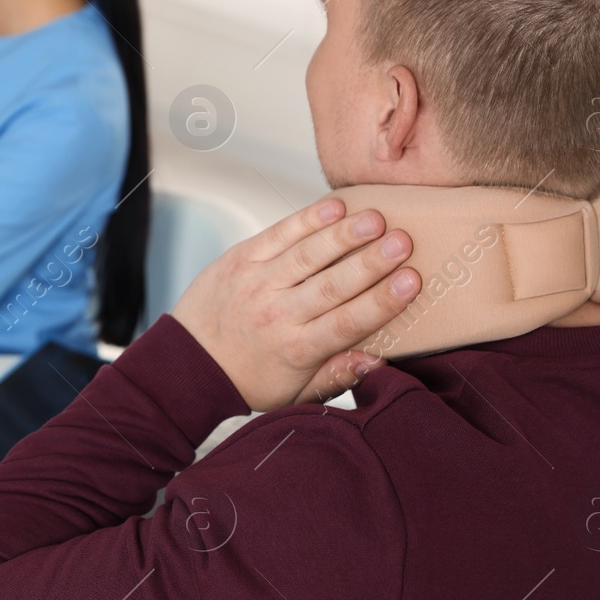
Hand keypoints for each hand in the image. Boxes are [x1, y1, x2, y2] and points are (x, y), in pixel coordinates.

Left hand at [170, 199, 419, 410]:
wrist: (188, 363)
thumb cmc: (250, 377)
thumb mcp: (295, 392)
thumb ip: (338, 376)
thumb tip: (379, 362)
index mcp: (297, 349)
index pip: (347, 322)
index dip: (381, 301)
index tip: (412, 281)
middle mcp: (278, 314)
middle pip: (332, 284)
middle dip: (370, 262)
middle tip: (403, 241)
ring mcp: (257, 283)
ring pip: (307, 254)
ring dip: (343, 235)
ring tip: (376, 218)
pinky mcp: (241, 259)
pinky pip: (278, 234)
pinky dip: (306, 220)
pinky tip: (335, 207)